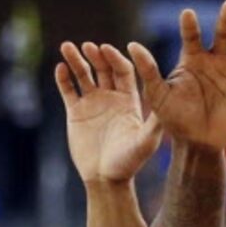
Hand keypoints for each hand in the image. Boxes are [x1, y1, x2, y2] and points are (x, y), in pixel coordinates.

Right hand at [56, 41, 162, 184]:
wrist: (105, 180)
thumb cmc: (129, 162)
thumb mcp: (146, 141)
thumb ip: (154, 121)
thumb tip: (165, 100)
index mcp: (128, 99)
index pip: (123, 70)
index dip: (115, 58)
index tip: (107, 49)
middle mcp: (110, 97)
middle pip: (103, 68)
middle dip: (96, 55)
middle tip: (88, 46)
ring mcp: (92, 103)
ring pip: (83, 75)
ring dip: (75, 60)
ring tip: (67, 47)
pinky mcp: (76, 113)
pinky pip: (68, 90)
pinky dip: (63, 78)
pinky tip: (60, 68)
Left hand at [127, 0, 225, 152]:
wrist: (197, 143)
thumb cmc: (175, 119)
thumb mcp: (158, 95)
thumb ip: (148, 71)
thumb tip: (131, 45)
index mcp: (193, 57)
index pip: (192, 35)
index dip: (190, 25)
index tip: (186, 14)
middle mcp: (217, 58)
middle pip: (224, 33)